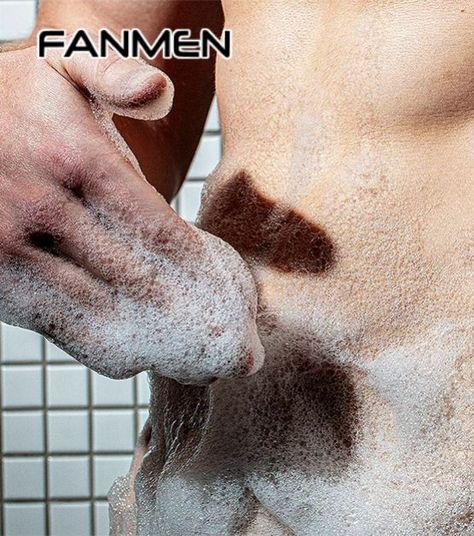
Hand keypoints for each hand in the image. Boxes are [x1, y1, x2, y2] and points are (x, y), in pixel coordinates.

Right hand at [0, 45, 262, 384]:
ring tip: (203, 368)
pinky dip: (100, 349)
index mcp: (75, 159)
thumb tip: (157, 90)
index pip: (159, 233)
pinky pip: (54, 325)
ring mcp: (8, 248)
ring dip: (155, 347)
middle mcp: (40, 208)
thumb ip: (116, 73)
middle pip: (138, 283)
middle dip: (196, 324)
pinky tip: (138, 359)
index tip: (241, 309)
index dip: (206, 278)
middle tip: (241, 357)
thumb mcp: (67, 65)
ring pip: (96, 315)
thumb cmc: (23, 99)